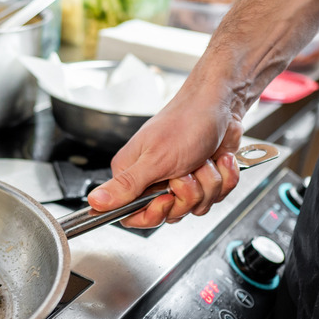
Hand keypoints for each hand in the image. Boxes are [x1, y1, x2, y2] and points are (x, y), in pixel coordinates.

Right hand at [86, 82, 242, 228]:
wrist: (222, 103)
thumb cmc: (187, 121)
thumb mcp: (154, 160)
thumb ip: (125, 186)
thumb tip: (94, 201)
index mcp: (132, 174)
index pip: (133, 215)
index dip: (153, 214)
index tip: (166, 199)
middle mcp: (153, 179)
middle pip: (169, 214)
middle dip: (188, 196)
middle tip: (186, 172)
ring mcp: (179, 180)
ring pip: (196, 206)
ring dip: (209, 183)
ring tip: (203, 160)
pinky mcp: (202, 178)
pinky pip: (216, 195)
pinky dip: (224, 177)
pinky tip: (218, 158)